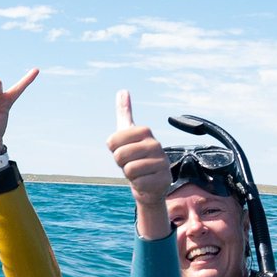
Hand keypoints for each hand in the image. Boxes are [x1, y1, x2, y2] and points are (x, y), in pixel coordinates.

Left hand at [106, 91, 171, 237]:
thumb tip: (122, 91)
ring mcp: (162, 161)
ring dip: (130, 174)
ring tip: (139, 172)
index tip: (124, 150)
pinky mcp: (163, 179)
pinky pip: (138, 183)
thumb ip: (125, 113)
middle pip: (119, 155)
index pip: (112, 141)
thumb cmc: (136, 156)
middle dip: (121, 163)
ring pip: (129, 170)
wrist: (150, 182)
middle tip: (131, 163)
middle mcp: (155, 144)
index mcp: (144, 131)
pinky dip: (138, 185)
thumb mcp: (128, 134)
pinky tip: (145, 181)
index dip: (113, 149)